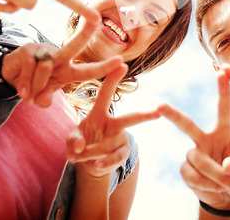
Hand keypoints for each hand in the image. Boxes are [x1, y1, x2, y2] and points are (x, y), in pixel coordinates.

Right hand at [2, 19, 116, 106]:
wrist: (9, 76)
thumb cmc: (33, 84)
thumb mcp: (42, 95)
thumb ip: (45, 98)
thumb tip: (44, 100)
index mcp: (68, 70)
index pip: (89, 70)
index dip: (105, 67)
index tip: (122, 62)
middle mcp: (60, 57)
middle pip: (74, 45)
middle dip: (85, 32)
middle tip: (96, 20)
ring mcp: (43, 51)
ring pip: (45, 69)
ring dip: (35, 87)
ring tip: (28, 95)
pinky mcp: (27, 51)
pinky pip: (29, 69)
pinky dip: (25, 84)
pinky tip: (22, 91)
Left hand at [66, 61, 159, 177]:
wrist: (89, 162)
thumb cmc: (80, 143)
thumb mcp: (71, 140)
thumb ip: (73, 141)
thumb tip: (80, 146)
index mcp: (99, 113)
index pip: (106, 93)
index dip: (113, 79)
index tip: (123, 64)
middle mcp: (113, 124)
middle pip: (130, 119)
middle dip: (144, 116)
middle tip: (158, 112)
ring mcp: (120, 139)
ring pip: (111, 145)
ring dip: (93, 152)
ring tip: (80, 156)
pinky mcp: (122, 153)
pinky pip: (115, 159)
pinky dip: (103, 163)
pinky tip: (95, 165)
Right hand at [158, 73, 229, 209]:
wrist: (227, 196)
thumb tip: (226, 165)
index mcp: (224, 131)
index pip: (224, 108)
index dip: (223, 90)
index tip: (222, 72)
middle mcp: (205, 138)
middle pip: (187, 124)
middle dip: (173, 115)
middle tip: (159, 106)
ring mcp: (194, 153)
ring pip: (198, 159)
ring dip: (215, 175)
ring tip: (228, 184)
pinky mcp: (186, 169)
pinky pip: (191, 175)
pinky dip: (205, 184)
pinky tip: (211, 186)